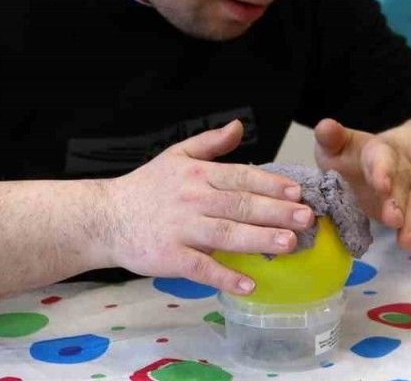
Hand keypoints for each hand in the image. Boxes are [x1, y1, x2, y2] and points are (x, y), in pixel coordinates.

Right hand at [101, 120, 313, 295]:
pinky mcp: (170, 257)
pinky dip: (225, 276)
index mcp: (198, 175)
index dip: (270, 184)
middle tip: (306, 218)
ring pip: (226, 234)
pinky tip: (249, 284)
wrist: (104, 217)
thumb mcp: (176, 156)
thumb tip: (238, 126)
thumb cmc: (145, 188)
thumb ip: (210, 143)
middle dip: (276, 211)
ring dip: (259, 240)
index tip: (297, 191)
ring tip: (288, 244)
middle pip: (240, 205)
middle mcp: (192, 200)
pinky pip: (202, 267)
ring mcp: (181, 229)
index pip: (241, 177)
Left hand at [313, 118, 410, 268]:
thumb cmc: (350, 156)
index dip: (383, 172)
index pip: (383, 161)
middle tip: (393, 220)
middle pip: (403, 188)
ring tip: (409, 244)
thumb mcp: (336, 145)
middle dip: (399, 204)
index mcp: (380, 153)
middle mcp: (402, 173)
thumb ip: (331, 137)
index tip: (381, 185)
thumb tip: (324, 125)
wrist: (378, 162)